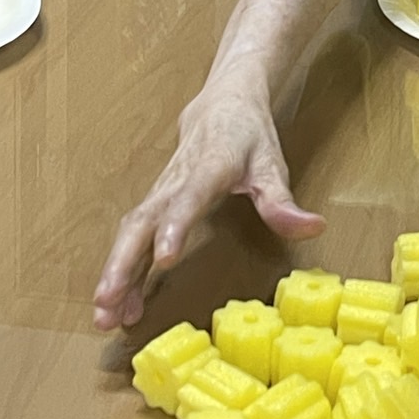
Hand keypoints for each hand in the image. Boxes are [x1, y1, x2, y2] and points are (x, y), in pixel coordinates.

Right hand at [93, 83, 324, 329]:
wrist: (222, 103)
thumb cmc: (248, 135)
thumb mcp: (272, 163)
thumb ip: (283, 202)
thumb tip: (313, 228)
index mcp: (209, 167)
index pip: (189, 196)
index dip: (175, 225)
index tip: (164, 258)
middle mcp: (176, 181)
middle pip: (142, 221)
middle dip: (123, 263)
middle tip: (109, 302)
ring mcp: (160, 192)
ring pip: (130, 232)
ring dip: (115, 273)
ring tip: (105, 315)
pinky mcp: (154, 202)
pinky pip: (133, 237)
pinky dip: (123, 269)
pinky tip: (122, 303)